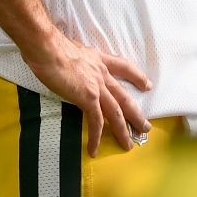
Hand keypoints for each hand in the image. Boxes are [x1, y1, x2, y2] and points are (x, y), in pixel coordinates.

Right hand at [25, 32, 150, 155]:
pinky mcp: (87, 98)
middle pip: (124, 97)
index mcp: (99, 60)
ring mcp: (97, 87)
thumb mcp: (73, 49)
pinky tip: (94, 150)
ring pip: (115, 112)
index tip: (147, 85)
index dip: (137, 76)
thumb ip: (77, 58)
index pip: (124, 67)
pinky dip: (96, 136)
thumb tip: (71, 61)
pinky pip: (95, 121)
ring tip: (129, 145)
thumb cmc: (53, 47)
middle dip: (136, 114)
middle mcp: (102, 74)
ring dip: (122, 130)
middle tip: (146, 127)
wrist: (49, 49)